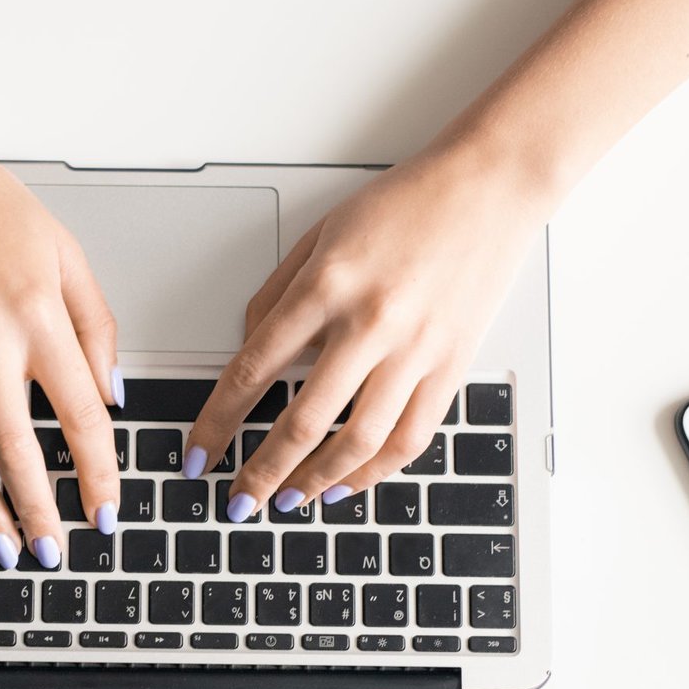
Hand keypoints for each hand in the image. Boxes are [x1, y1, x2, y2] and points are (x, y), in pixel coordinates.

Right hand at [0, 133, 121, 567]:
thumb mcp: (66, 254)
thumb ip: (96, 329)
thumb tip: (111, 400)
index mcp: (35, 317)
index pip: (78, 416)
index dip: (97, 473)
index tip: (106, 510)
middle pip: (16, 451)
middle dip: (38, 512)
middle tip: (55, 553)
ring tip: (7, 550)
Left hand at [184, 141, 546, 518]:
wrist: (488, 187)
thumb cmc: (405, 204)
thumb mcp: (320, 235)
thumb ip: (277, 295)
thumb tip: (248, 351)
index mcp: (325, 286)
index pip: (253, 371)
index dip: (219, 423)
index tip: (199, 454)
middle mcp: (369, 323)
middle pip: (302, 421)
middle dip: (262, 473)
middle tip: (240, 501)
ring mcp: (415, 350)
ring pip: (358, 442)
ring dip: (317, 483)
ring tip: (289, 501)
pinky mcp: (451, 366)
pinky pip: (409, 438)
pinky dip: (374, 472)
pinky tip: (347, 484)